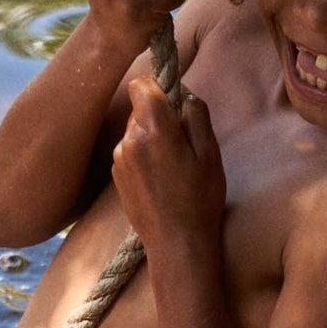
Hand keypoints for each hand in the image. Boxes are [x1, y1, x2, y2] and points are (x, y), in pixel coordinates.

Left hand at [112, 78, 224, 255]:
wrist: (175, 243)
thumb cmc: (199, 200)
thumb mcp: (210, 153)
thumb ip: (196, 114)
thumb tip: (183, 93)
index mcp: (154, 128)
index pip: (141, 84)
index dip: (158, 87)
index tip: (174, 103)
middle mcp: (129, 139)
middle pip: (140, 109)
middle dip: (160, 117)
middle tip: (184, 144)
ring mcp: (119, 158)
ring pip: (135, 131)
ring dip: (152, 138)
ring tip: (173, 167)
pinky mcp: (116, 174)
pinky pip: (130, 151)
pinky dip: (144, 156)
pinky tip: (160, 180)